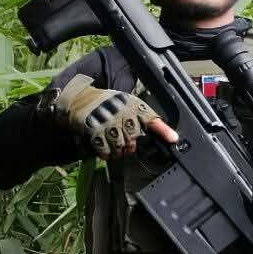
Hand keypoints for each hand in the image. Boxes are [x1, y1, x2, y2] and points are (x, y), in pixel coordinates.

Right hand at [52, 75, 178, 157]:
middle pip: (134, 139)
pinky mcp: (94, 129)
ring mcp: (107, 120)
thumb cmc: (106, 104)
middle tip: (122, 142)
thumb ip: (144, 119)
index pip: (150, 117)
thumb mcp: (126, 105)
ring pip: (121, 147)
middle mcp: (121, 111)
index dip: (163, 130)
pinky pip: (106, 151)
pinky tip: (103, 147)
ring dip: (117, 151)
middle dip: (130, 146)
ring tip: (111, 144)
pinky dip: (106, 154)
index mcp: (131, 104)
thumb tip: (167, 136)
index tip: (174, 140)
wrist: (78, 100)